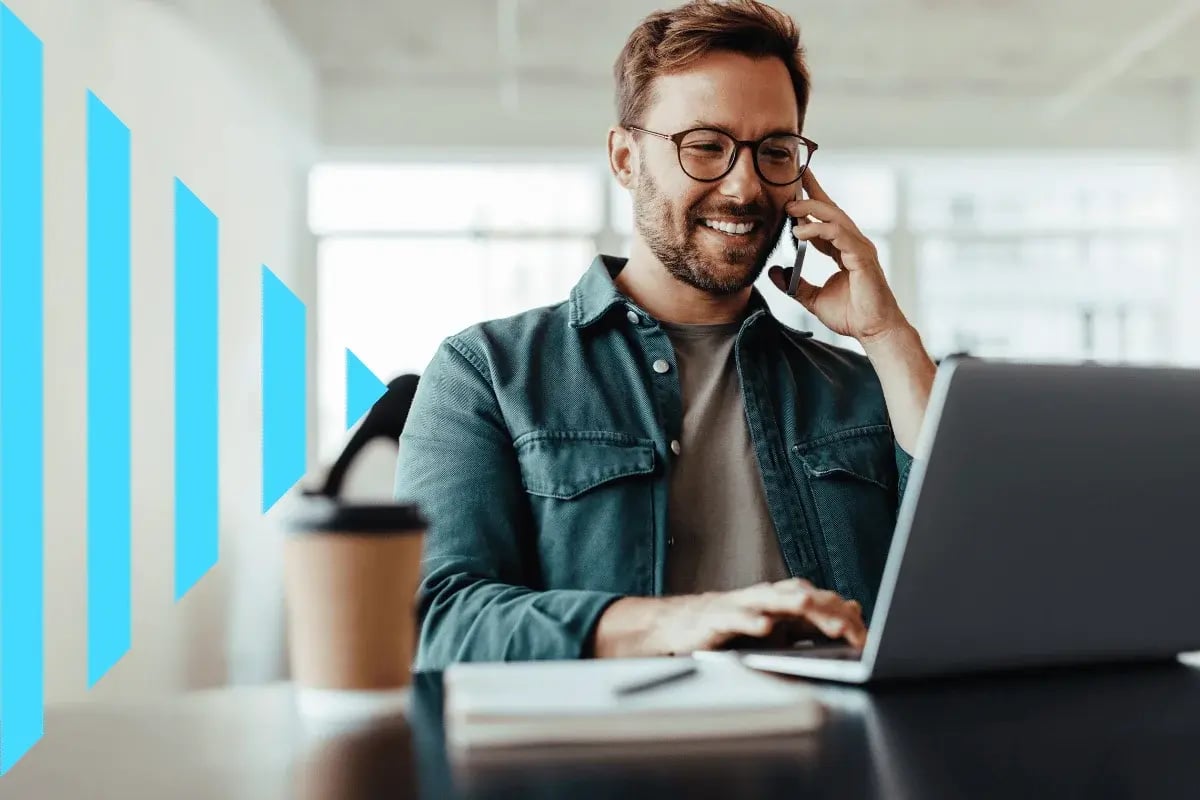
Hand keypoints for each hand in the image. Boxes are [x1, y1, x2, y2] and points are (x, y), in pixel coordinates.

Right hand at [593, 578, 867, 657]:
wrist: (681, 625)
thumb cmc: (732, 626)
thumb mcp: (778, 625)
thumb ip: (813, 619)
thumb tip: (854, 609)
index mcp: (783, 598)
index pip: (822, 601)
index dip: (845, 617)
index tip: (866, 639)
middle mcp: (766, 596)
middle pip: (804, 597)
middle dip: (829, 612)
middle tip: (852, 631)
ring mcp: (742, 605)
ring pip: (774, 600)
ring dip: (796, 606)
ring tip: (815, 613)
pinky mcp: (717, 618)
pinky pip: (736, 618)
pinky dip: (751, 621)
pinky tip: (764, 628)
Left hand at [767, 169, 907, 343]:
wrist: (873, 331)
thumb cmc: (852, 315)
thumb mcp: (813, 299)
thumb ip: (794, 284)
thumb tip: (774, 272)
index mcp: (843, 249)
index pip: (825, 219)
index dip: (809, 202)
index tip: (792, 187)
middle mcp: (853, 243)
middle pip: (831, 209)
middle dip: (812, 191)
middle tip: (792, 179)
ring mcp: (859, 248)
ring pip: (835, 216)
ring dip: (811, 208)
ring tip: (789, 207)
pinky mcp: (862, 257)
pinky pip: (839, 234)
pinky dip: (818, 229)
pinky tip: (799, 231)